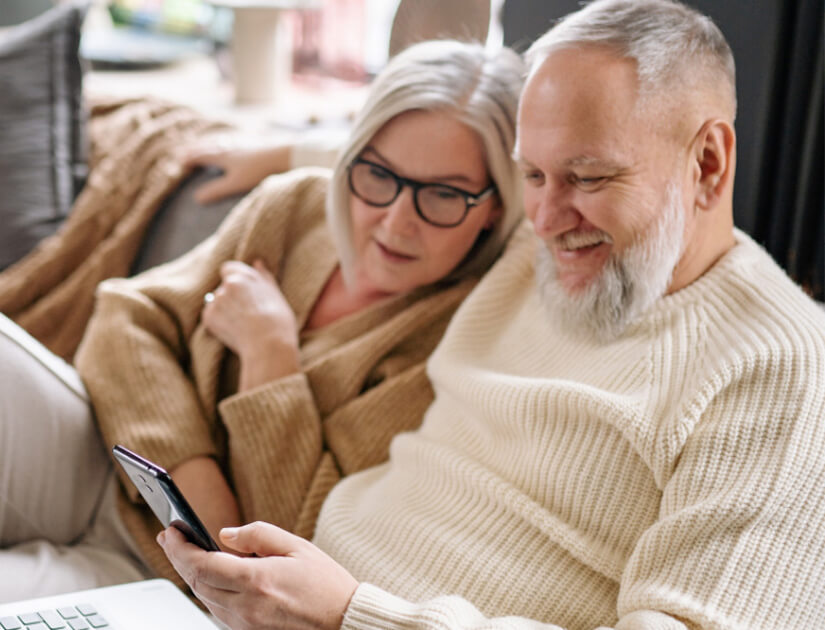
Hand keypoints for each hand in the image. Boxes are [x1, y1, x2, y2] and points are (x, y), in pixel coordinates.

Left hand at [158, 522, 358, 629]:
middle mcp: (245, 608)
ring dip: (191, 575)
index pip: (201, 564)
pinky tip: (210, 576)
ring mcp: (245, 625)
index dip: (180, 547)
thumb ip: (258, 535)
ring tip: (186, 552)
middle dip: (178, 558)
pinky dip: (208, 591)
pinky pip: (217, 611)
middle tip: (170, 537)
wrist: (343, 623)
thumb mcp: (298, 547)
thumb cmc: (327, 586)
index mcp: (257, 581)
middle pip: (196, 583)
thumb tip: (225, 534)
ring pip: (203, 598)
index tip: (170, 531)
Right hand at [182, 137, 291, 203]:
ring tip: (206, 147)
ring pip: (221, 143)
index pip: (201, 155)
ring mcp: (242, 144)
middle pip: (208, 147)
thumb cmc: (258, 171)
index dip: (190, 159)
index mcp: (222, 155)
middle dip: (196, 150)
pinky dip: (227, 144)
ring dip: (210, 145)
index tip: (181, 163)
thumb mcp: (235, 184)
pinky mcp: (253, 145)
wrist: (282, 156)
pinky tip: (234, 146)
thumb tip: (197, 198)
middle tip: (186, 152)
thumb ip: (216, 191)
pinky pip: (234, 143)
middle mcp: (229, 147)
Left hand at [202, 260, 300, 389]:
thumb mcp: (275, 295)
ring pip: (217, 302)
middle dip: (232, 297)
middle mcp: (227, 285)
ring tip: (243, 324)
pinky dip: (219, 323)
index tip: (243, 292)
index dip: (234, 279)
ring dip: (226, 309)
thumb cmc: (278, 321)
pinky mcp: (209, 317)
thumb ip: (263, 277)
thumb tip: (257, 262)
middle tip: (248, 313)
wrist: (268, 346)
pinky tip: (234, 331)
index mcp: (244, 276)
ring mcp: (217, 301)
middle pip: (224, 287)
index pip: (228, 268)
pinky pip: (211, 317)